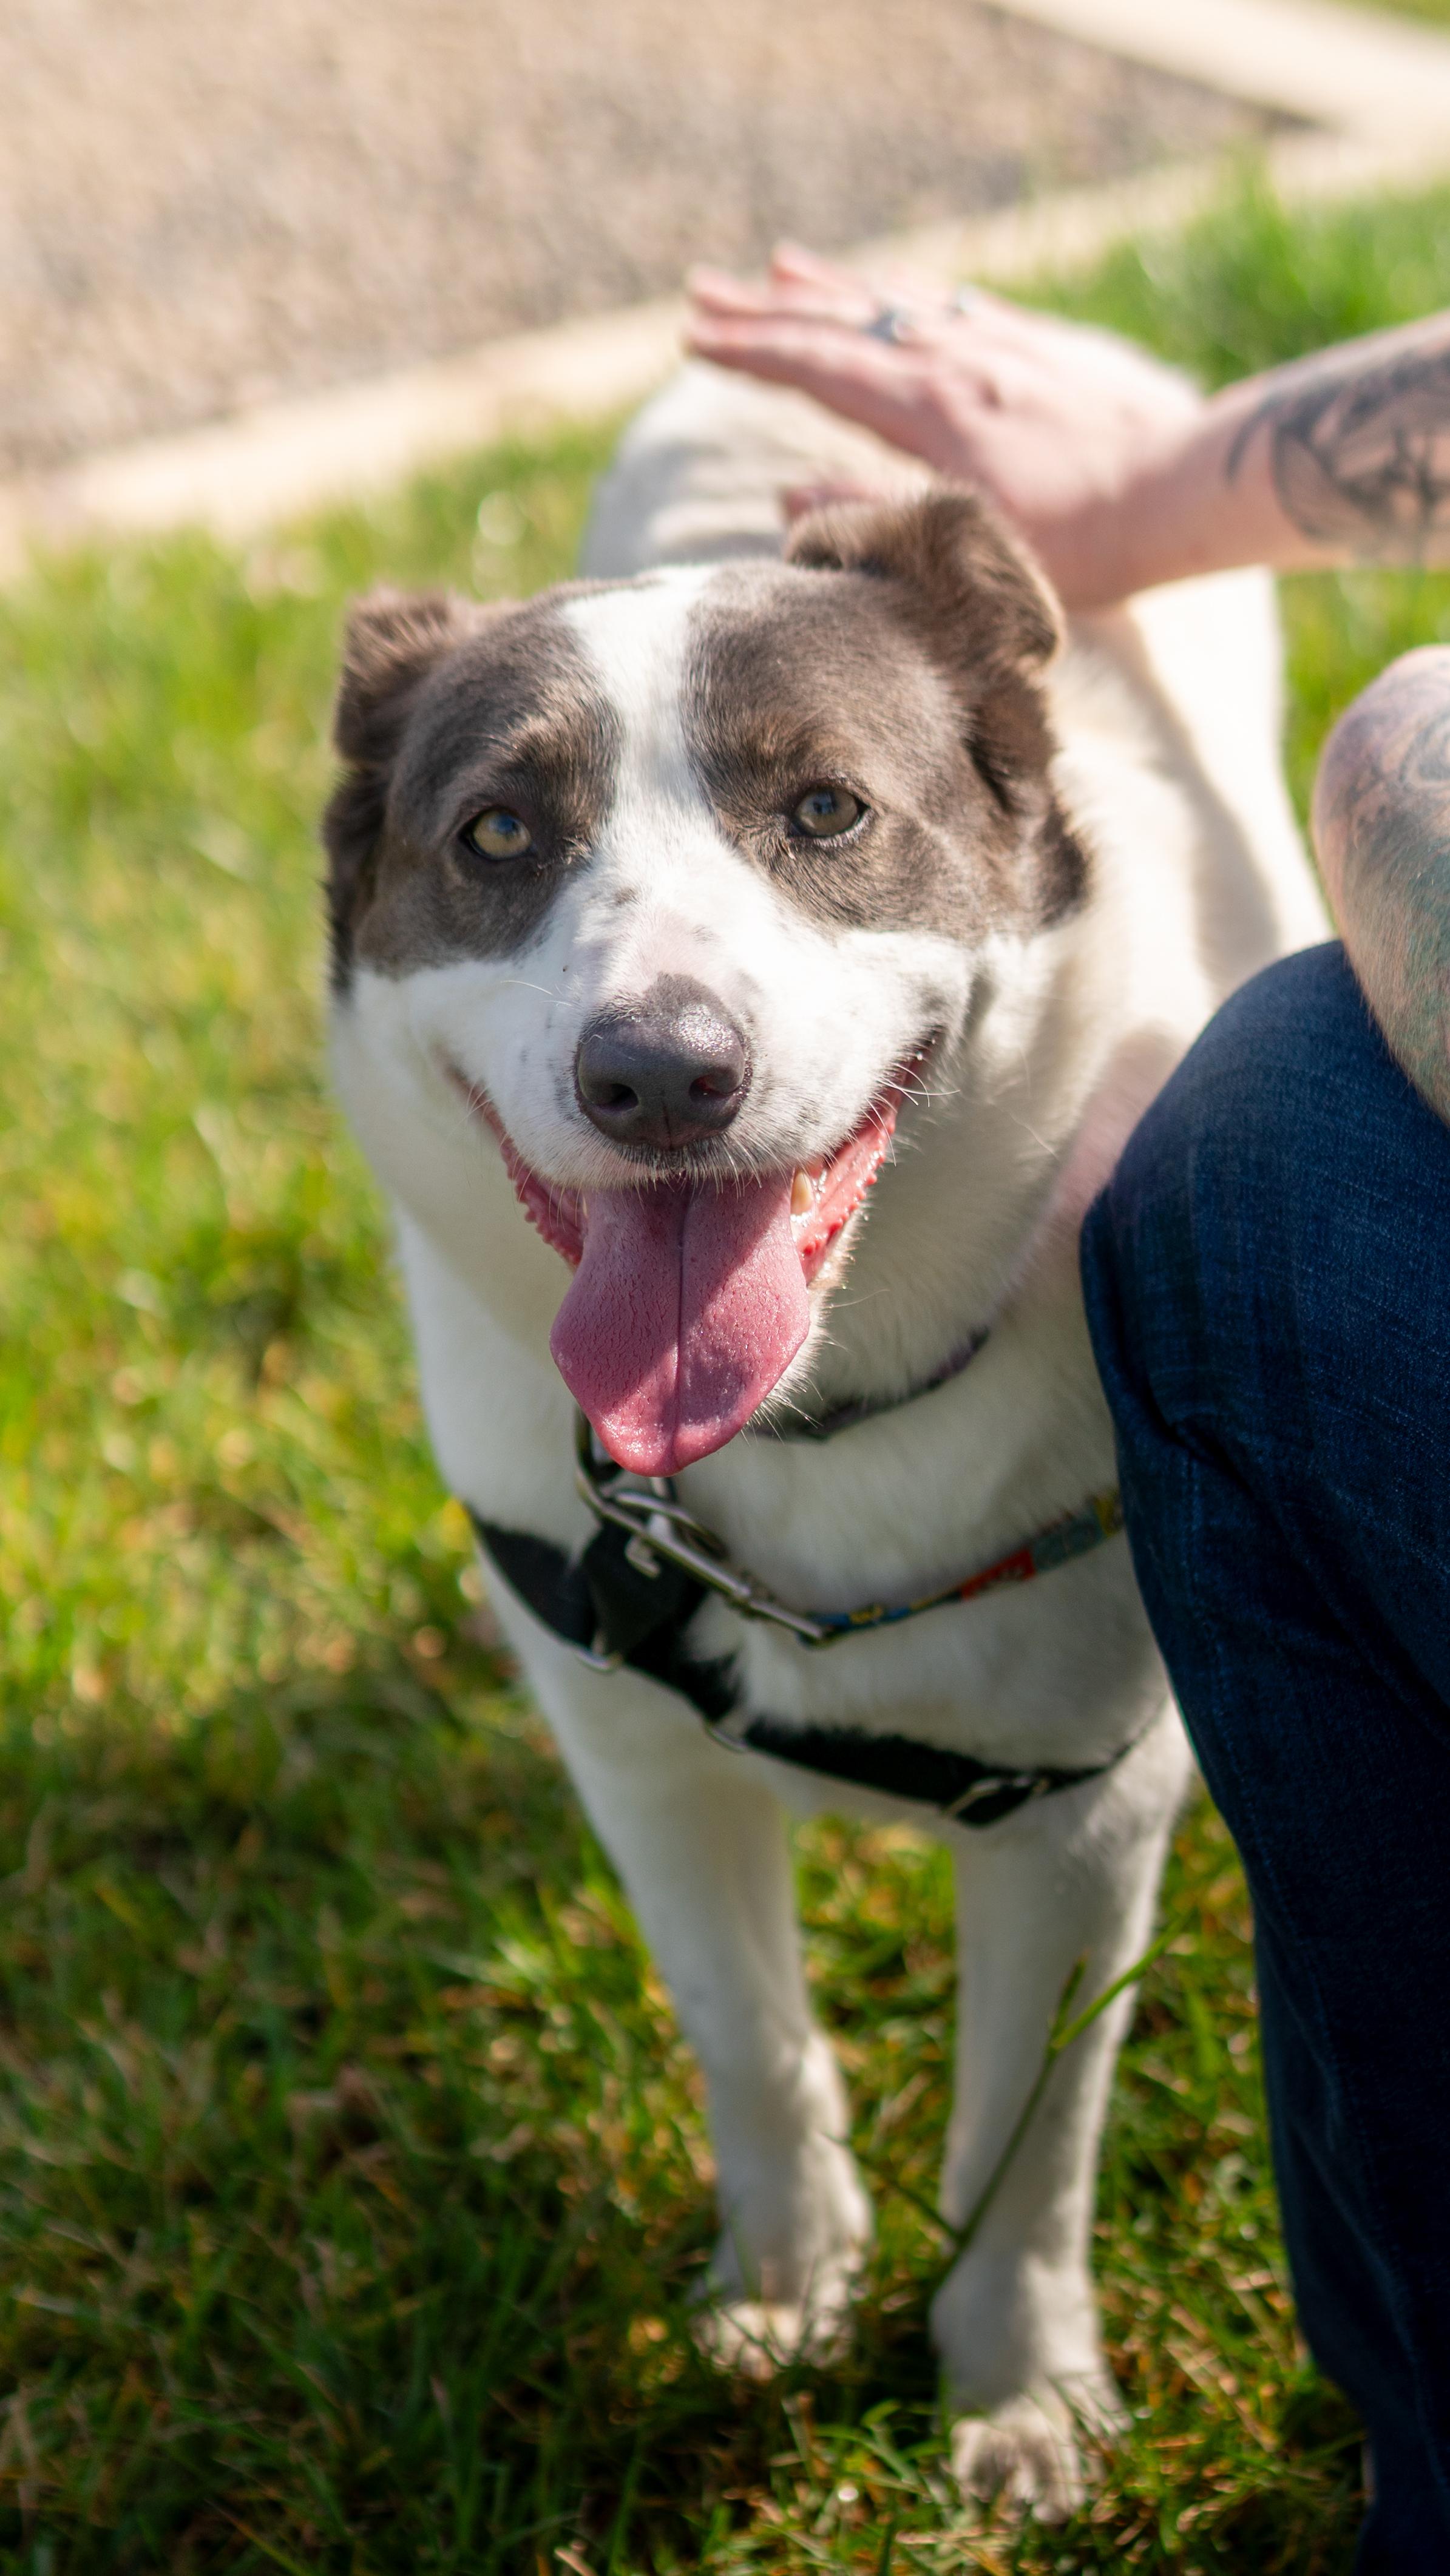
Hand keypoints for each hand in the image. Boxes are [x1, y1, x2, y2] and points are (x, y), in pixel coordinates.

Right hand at [686, 243, 1202, 608]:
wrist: (1189, 487)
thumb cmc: (1087, 541)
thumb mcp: (965, 547)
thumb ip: (871, 513)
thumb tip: (786, 489)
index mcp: (933, 412)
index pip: (819, 367)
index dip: (752, 352)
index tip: (695, 340)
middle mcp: (960, 362)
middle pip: (844, 324)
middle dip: (768, 310)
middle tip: (703, 294)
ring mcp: (1002, 346)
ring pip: (897, 303)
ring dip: (831, 287)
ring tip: (777, 267)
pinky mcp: (1044, 345)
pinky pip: (956, 303)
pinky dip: (908, 291)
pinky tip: (889, 285)